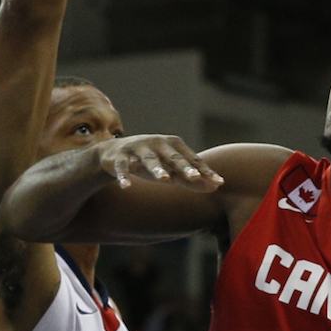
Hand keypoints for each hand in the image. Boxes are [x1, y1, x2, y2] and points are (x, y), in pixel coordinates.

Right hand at [96, 135, 223, 191]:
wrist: (113, 153)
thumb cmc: (150, 162)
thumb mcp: (171, 169)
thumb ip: (192, 178)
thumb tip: (217, 186)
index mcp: (172, 145)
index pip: (192, 160)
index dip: (204, 171)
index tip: (217, 183)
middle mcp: (157, 144)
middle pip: (172, 157)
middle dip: (183, 167)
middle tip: (194, 177)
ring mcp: (138, 149)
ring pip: (149, 160)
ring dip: (157, 169)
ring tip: (164, 179)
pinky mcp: (119, 158)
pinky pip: (122, 168)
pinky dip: (124, 176)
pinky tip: (126, 186)